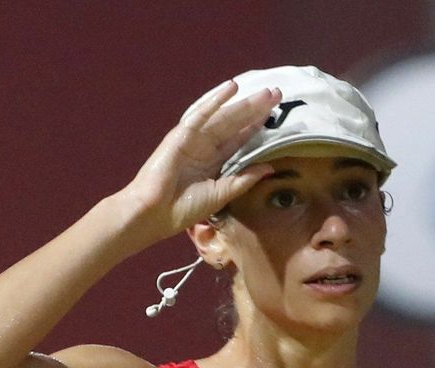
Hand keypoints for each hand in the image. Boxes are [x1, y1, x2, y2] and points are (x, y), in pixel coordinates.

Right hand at [122, 80, 282, 241]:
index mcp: (215, 161)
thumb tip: (270, 168)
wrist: (156, 211)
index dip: (256, 126)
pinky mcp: (182, 134)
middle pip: (236, 124)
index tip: (275, 115)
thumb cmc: (185, 207)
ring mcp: (194, 138)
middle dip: (256, 109)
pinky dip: (216, 100)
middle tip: (277, 94)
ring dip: (244, 103)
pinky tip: (232, 88)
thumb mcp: (222, 194)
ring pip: (224, 117)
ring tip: (265, 92)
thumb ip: (244, 180)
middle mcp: (206, 146)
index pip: (240, 139)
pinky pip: (202, 114)